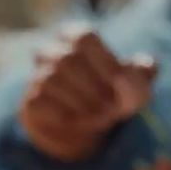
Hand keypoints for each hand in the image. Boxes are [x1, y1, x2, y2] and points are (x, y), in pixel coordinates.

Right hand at [18, 27, 157, 162]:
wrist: (95, 133)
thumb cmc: (117, 100)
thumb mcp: (138, 88)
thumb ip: (140, 76)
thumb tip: (123, 76)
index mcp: (79, 38)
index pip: (84, 36)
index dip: (104, 61)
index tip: (119, 81)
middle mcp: (54, 53)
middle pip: (66, 59)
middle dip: (93, 87)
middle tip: (111, 107)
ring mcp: (37, 77)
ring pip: (50, 79)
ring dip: (80, 102)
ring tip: (98, 117)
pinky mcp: (30, 103)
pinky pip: (38, 101)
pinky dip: (62, 114)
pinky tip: (76, 121)